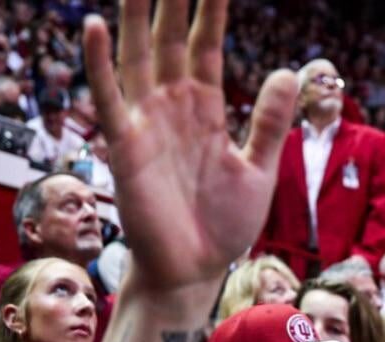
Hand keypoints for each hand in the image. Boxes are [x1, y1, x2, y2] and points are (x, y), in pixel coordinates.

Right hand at [82, 0, 296, 295]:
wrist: (193, 271)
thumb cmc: (223, 227)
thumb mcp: (257, 170)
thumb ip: (268, 122)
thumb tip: (289, 70)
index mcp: (204, 109)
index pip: (206, 43)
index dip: (210, 7)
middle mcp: (172, 107)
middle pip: (169, 37)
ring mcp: (146, 123)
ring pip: (137, 55)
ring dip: (133, 14)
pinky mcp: (125, 147)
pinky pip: (109, 98)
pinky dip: (99, 63)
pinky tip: (95, 23)